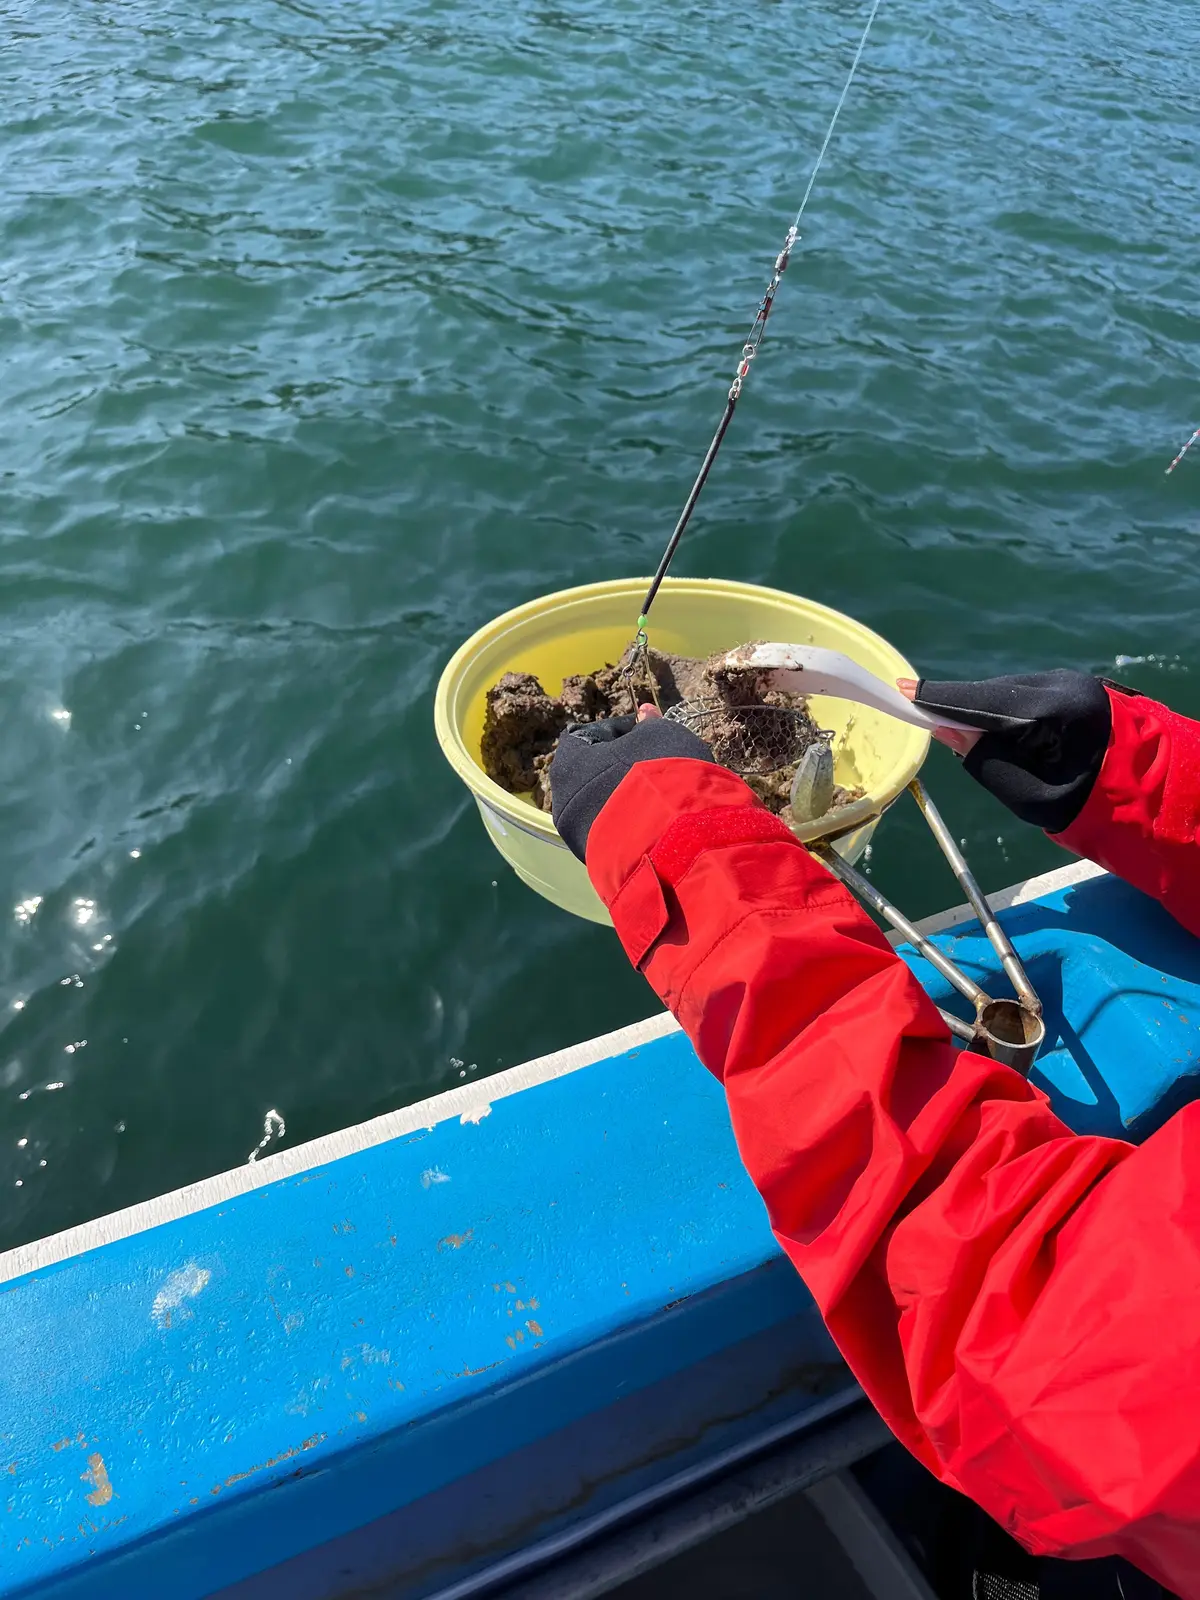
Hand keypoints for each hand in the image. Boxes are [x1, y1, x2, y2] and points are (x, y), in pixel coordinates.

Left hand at [549, 708, 712, 860]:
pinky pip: (613, 831)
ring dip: (627, 797)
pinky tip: (655, 821)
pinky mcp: (596, 859)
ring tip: (659, 796)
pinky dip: (630, 823)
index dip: (623, 731)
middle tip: (656, 766)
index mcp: (568, 760)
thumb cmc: (657, 773)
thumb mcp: (660, 735)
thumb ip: (650, 724)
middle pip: (595, 772)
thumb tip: (645, 713)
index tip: (650, 736)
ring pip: (604, 805)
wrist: (666, 841)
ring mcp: (576, 833)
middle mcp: (562, 797)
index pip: (592, 733)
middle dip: (623, 767)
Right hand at [895, 671, 1114, 832]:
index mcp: (1058, 709)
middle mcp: (1064, 684)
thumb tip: (946, 729)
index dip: (941, 699)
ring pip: (1007, 693)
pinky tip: (1007, 736)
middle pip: (994, 693)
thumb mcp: (1029, 795)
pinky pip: (1023, 695)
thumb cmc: (1087, 805)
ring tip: (987, 746)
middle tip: (939, 729)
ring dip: (986, 714)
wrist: (1145, 795)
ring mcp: (1069, 681)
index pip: (986, 701)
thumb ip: (984, 760)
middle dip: (965, 711)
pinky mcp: (1070, 687)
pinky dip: (1006, 713)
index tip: (902, 689)